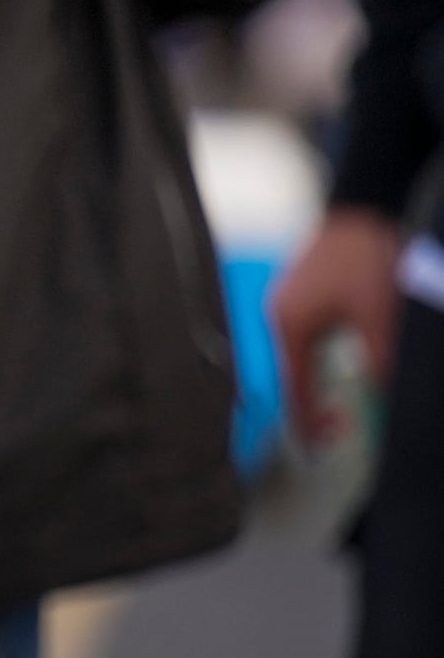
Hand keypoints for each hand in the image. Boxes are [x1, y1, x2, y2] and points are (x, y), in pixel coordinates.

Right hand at [272, 208, 404, 443]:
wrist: (362, 210)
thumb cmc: (365, 262)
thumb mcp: (379, 320)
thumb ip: (377, 365)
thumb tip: (376, 401)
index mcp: (290, 326)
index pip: (295, 388)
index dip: (308, 422)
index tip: (321, 447)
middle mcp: (279, 316)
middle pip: (290, 375)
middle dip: (310, 406)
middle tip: (337, 430)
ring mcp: (285, 302)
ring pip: (295, 358)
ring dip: (313, 383)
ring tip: (335, 407)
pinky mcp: (298, 293)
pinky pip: (301, 339)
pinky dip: (313, 362)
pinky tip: (332, 368)